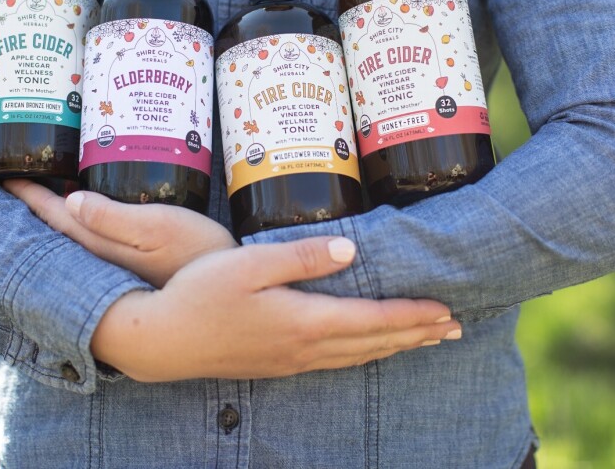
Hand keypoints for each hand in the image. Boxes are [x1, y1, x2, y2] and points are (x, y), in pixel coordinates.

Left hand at [4, 179, 235, 286]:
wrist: (234, 289)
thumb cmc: (201, 255)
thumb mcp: (160, 228)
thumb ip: (114, 218)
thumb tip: (71, 202)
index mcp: (101, 247)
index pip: (53, 217)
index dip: (29, 194)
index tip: (5, 174)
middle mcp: (103, 259)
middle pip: (58, 227)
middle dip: (36, 203)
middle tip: (17, 174)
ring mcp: (118, 265)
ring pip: (76, 234)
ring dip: (59, 211)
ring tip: (48, 184)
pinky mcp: (137, 265)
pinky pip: (96, 238)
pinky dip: (84, 220)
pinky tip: (92, 206)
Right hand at [89, 236, 461, 381]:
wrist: (160, 340)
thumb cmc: (200, 295)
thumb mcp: (249, 264)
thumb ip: (303, 257)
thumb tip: (352, 250)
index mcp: (305, 320)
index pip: (374, 320)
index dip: (413, 316)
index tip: (446, 310)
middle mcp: (305, 347)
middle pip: (374, 343)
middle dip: (416, 334)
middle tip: (454, 328)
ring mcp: (291, 360)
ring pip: (357, 356)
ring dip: (395, 347)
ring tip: (424, 340)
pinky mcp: (278, 364)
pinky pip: (337, 361)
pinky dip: (364, 354)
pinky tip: (365, 350)